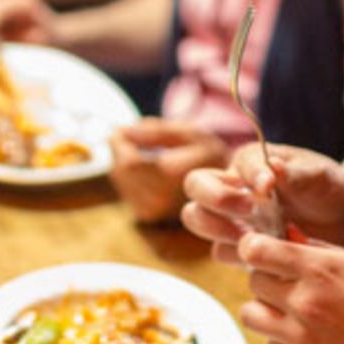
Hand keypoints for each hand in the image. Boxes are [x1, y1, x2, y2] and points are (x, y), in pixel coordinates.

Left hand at [109, 118, 228, 222]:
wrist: (225, 190)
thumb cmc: (208, 156)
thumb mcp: (190, 134)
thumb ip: (157, 131)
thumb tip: (125, 131)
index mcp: (174, 177)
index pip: (130, 163)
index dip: (119, 143)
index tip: (120, 128)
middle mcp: (161, 199)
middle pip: (121, 171)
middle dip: (119, 150)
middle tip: (127, 133)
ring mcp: (153, 211)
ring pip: (119, 179)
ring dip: (122, 161)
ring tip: (141, 148)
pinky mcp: (147, 215)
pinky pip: (124, 188)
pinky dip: (128, 174)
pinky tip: (145, 167)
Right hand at [182, 143, 343, 262]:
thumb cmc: (329, 188)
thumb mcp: (318, 175)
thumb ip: (294, 173)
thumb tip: (271, 170)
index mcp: (248, 162)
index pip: (228, 163)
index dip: (240, 177)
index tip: (269, 186)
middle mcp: (233, 188)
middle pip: (195, 190)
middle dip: (214, 201)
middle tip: (249, 212)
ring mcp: (234, 219)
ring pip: (200, 222)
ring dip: (222, 230)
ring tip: (256, 236)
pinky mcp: (243, 248)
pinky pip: (225, 253)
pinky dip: (241, 256)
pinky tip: (269, 255)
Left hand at [237, 233, 343, 343]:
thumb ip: (318, 248)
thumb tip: (286, 234)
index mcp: (322, 269)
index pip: (256, 250)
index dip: (253, 247)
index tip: (259, 249)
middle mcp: (305, 302)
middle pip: (254, 280)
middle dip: (268, 276)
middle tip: (290, 282)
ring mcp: (301, 337)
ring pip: (251, 313)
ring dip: (266, 307)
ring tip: (293, 308)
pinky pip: (271, 343)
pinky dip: (283, 337)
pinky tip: (310, 334)